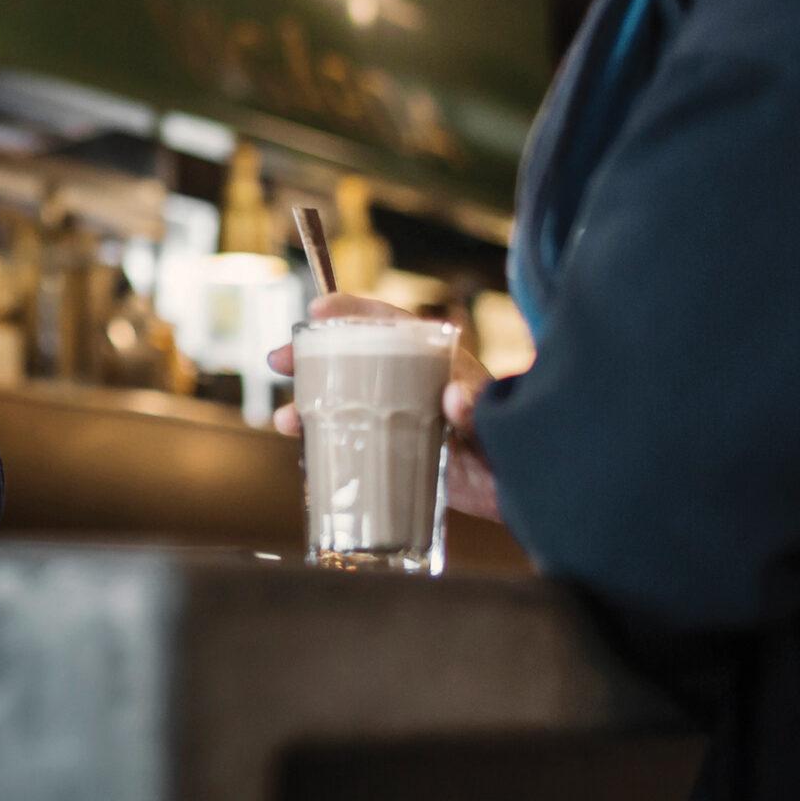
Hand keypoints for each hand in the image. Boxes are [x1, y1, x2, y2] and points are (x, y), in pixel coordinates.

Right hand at [266, 293, 502, 523]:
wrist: (523, 490)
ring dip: (310, 404)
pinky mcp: (395, 450)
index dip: (350, 312)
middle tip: (277, 359)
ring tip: (285, 420)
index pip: (389, 324)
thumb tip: (453, 399)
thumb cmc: (512, 440)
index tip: (317, 310)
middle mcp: (411, 383)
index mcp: (434, 360)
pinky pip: (352, 437)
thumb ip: (476, 405)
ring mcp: (400, 416)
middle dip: (311, 357)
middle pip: (354, 359)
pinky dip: (325, 439)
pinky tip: (305, 448)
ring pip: (345, 400)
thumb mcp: (495, 416)